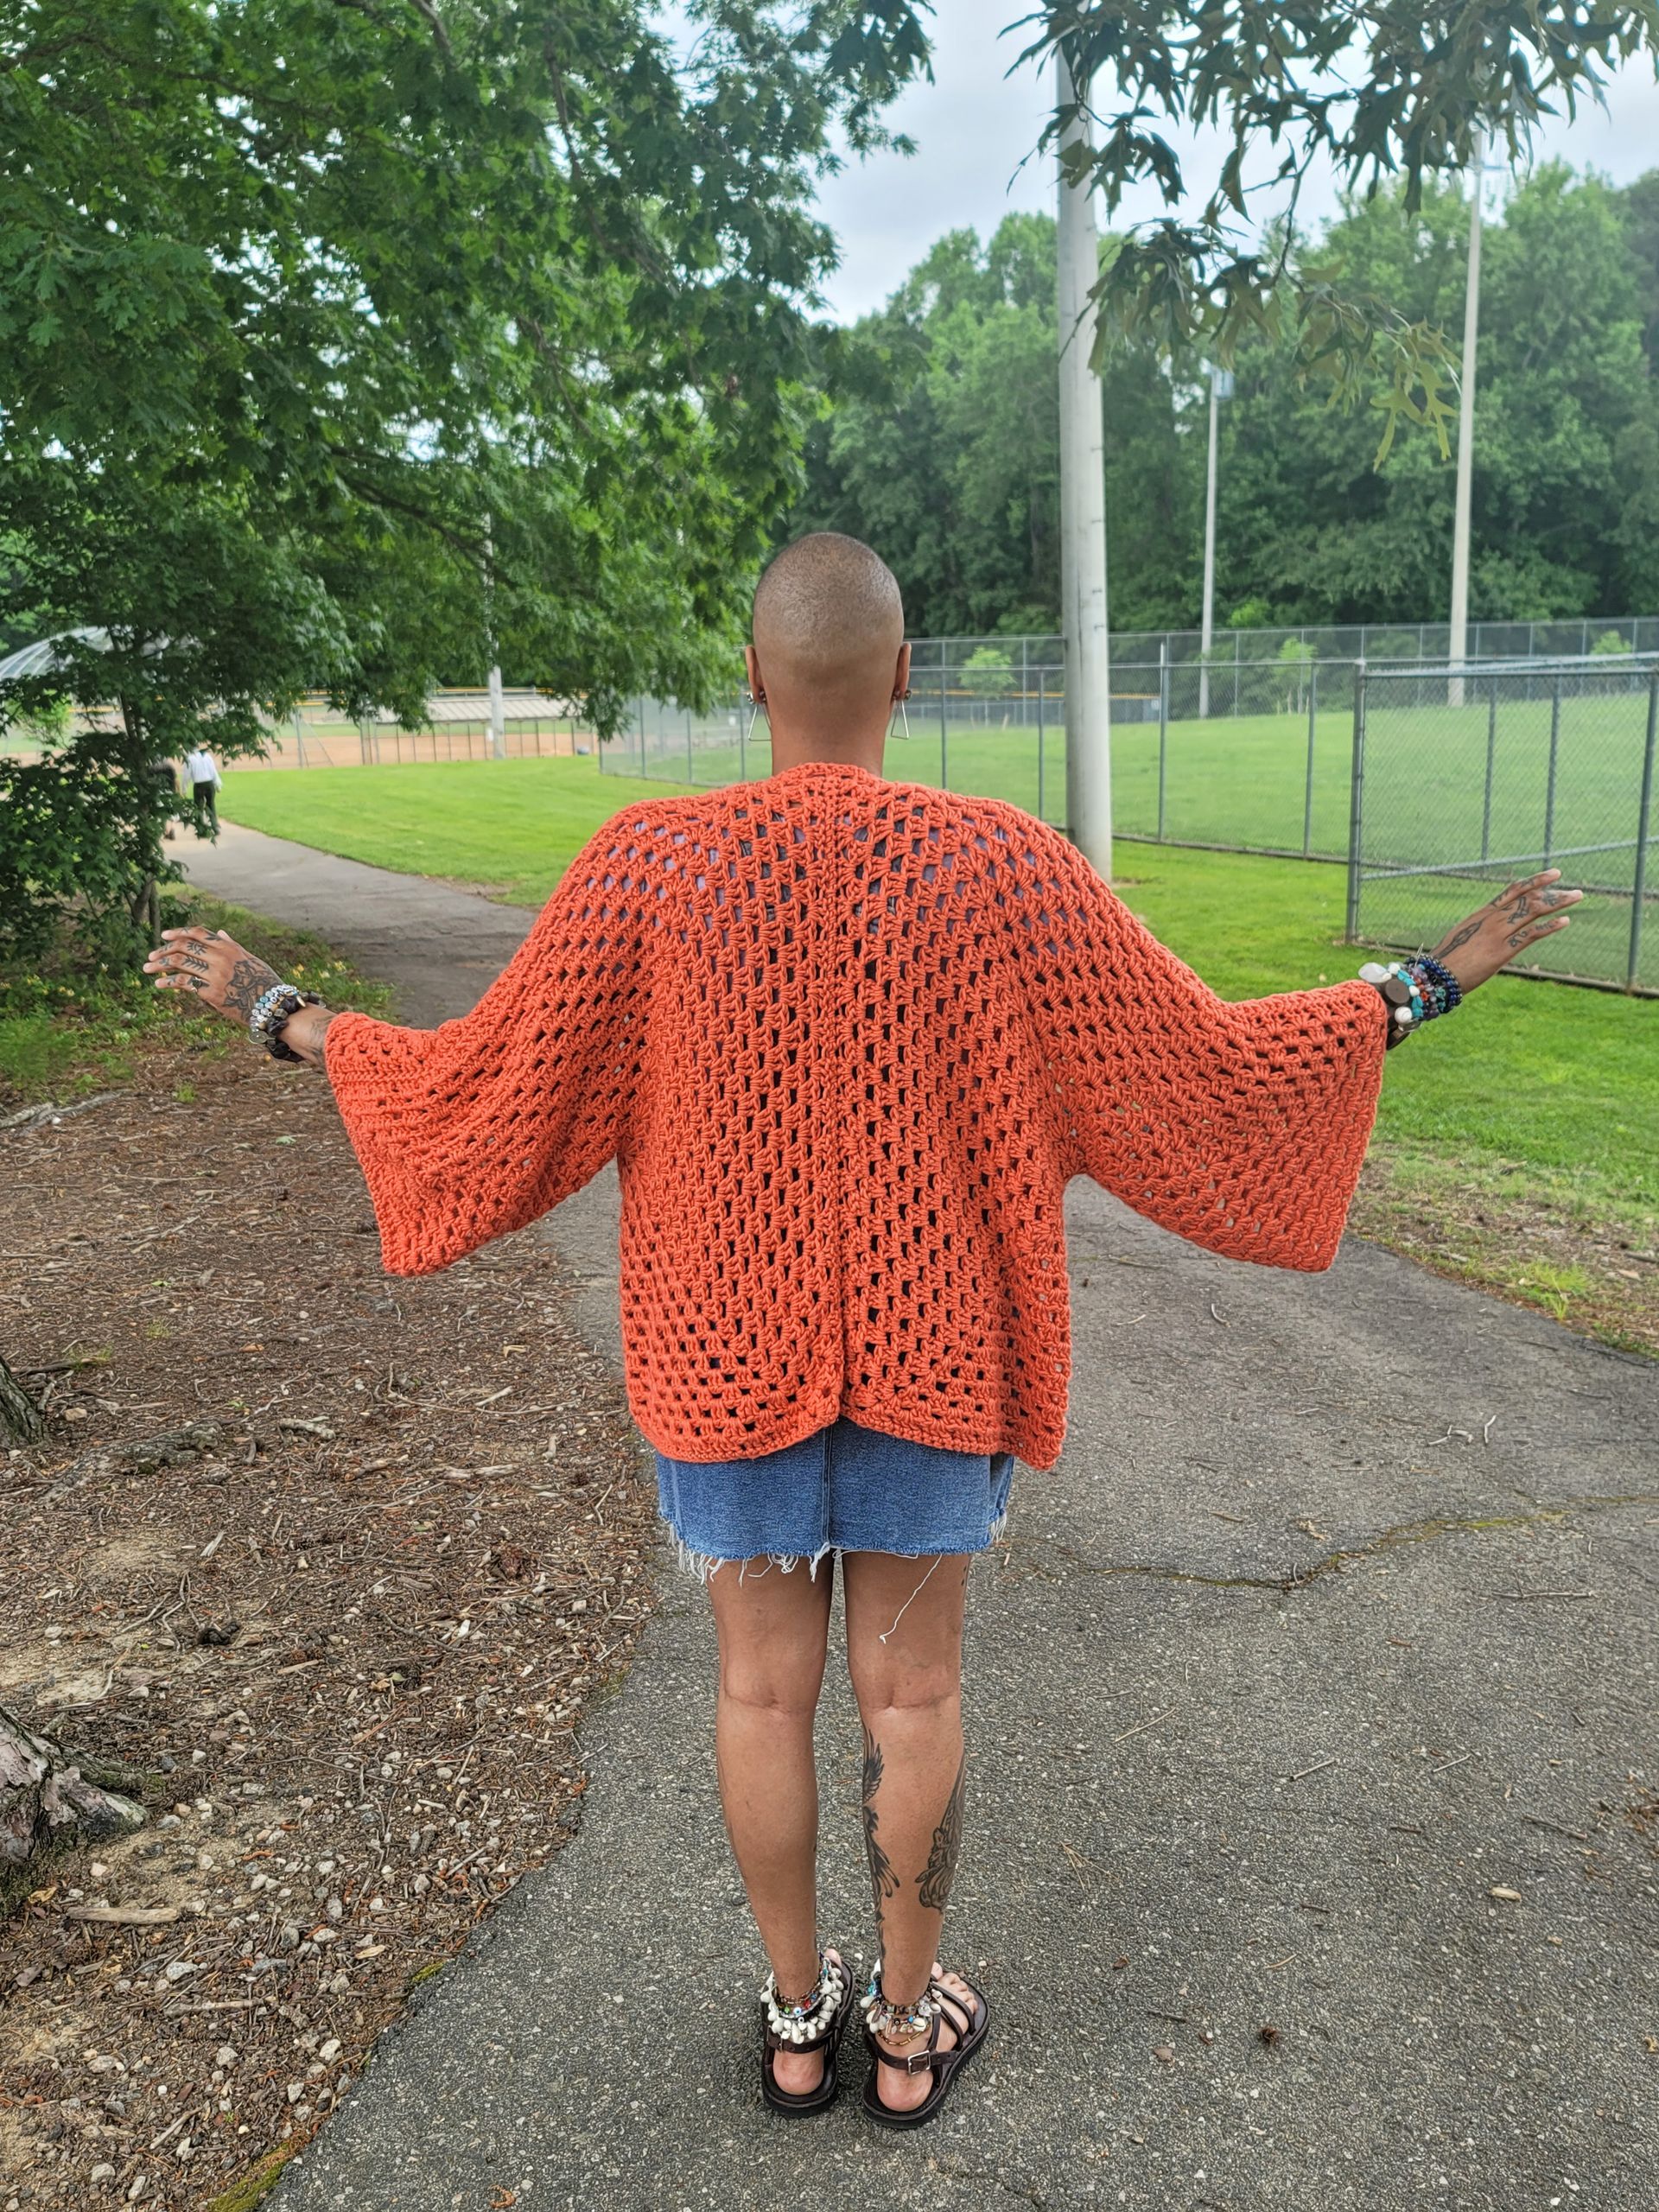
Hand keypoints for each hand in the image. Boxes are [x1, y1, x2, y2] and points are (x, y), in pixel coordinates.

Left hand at [143, 928, 282, 1025]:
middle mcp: (221, 958)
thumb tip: (219, 932)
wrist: (273, 1006)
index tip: (164, 936)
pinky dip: (168, 982)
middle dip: (163, 950)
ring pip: (179, 963)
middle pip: (184, 947)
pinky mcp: (212, 993)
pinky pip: (184, 983)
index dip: (178, 932)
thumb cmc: (264, 982)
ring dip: (159, 965)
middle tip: (150, 956)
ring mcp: (216, 975)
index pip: (198, 933)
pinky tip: (159, 984)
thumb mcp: (250, 959)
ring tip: (147, 969)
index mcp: (229, 948)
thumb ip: (232, 945)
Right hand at [1429, 870, 1583, 993]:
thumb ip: (1480, 928)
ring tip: (1576, 897)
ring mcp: (1498, 933)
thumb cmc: (1448, 959)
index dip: (1536, 880)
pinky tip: (1565, 921)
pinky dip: (1549, 926)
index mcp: (1483, 913)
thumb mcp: (1464, 936)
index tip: (1555, 874)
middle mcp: (1493, 919)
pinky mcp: (1502, 951)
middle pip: (1529, 898)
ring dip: (1558, 902)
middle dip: (1554, 893)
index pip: (1514, 890)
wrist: (1436, 975)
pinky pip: (1530, 934)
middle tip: (1575, 892)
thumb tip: (1490, 928)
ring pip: (1533, 910)